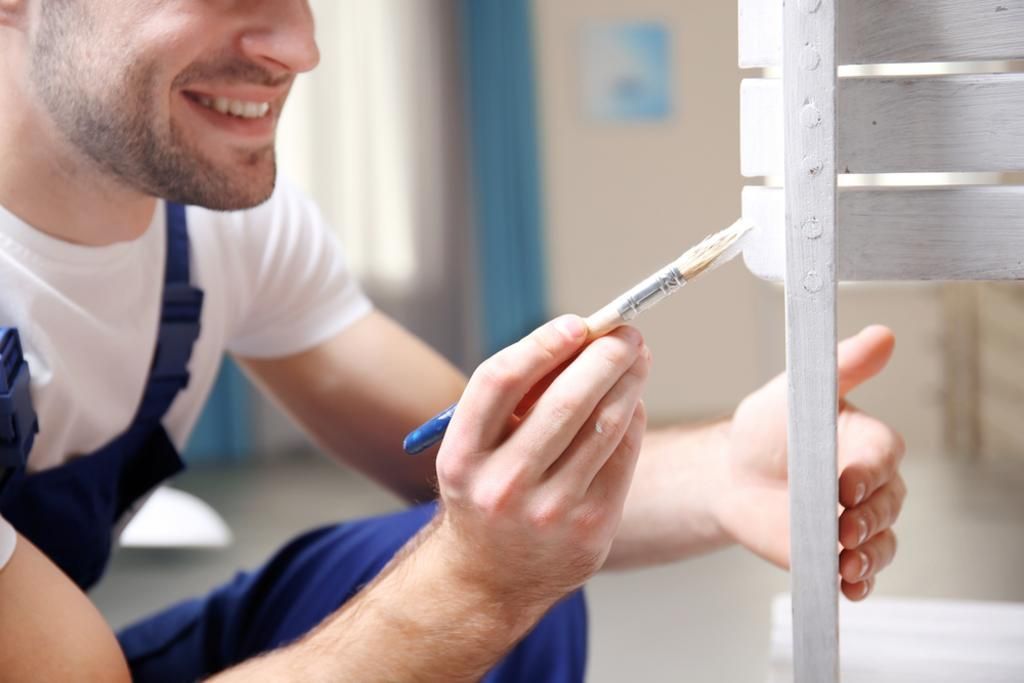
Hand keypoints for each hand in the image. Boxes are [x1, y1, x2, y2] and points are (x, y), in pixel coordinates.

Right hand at [434, 315, 650, 607]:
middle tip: (626, 332)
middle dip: (603, 357)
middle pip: (563, 402)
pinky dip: (632, 419)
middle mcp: (501, 487)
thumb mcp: (477, 447)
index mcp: (462, 458)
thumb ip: (516, 397)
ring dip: (629, 381)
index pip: (499, 382)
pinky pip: (622, 458)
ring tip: (637, 357)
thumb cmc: (488, 488)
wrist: (491, 577)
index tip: (576, 323)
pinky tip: (632, 401)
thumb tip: (580, 337)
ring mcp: (548, 513)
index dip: (541, 345)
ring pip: (603, 427)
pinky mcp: (590, 530)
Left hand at [714, 325, 905, 600]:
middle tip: (843, 528)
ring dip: (869, 556)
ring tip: (844, 562)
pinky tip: (846, 586)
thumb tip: (882, 335)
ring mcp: (856, 522)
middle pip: (887, 504)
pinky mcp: (837, 553)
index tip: (845, 484)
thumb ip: (841, 366)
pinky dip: (858, 583)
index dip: (868, 472)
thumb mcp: (799, 389)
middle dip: (868, 518)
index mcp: (867, 442)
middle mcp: (871, 484)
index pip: (884, 456)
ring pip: (881, 543)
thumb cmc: (771, 427)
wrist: (735, 471)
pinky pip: (861, 573)